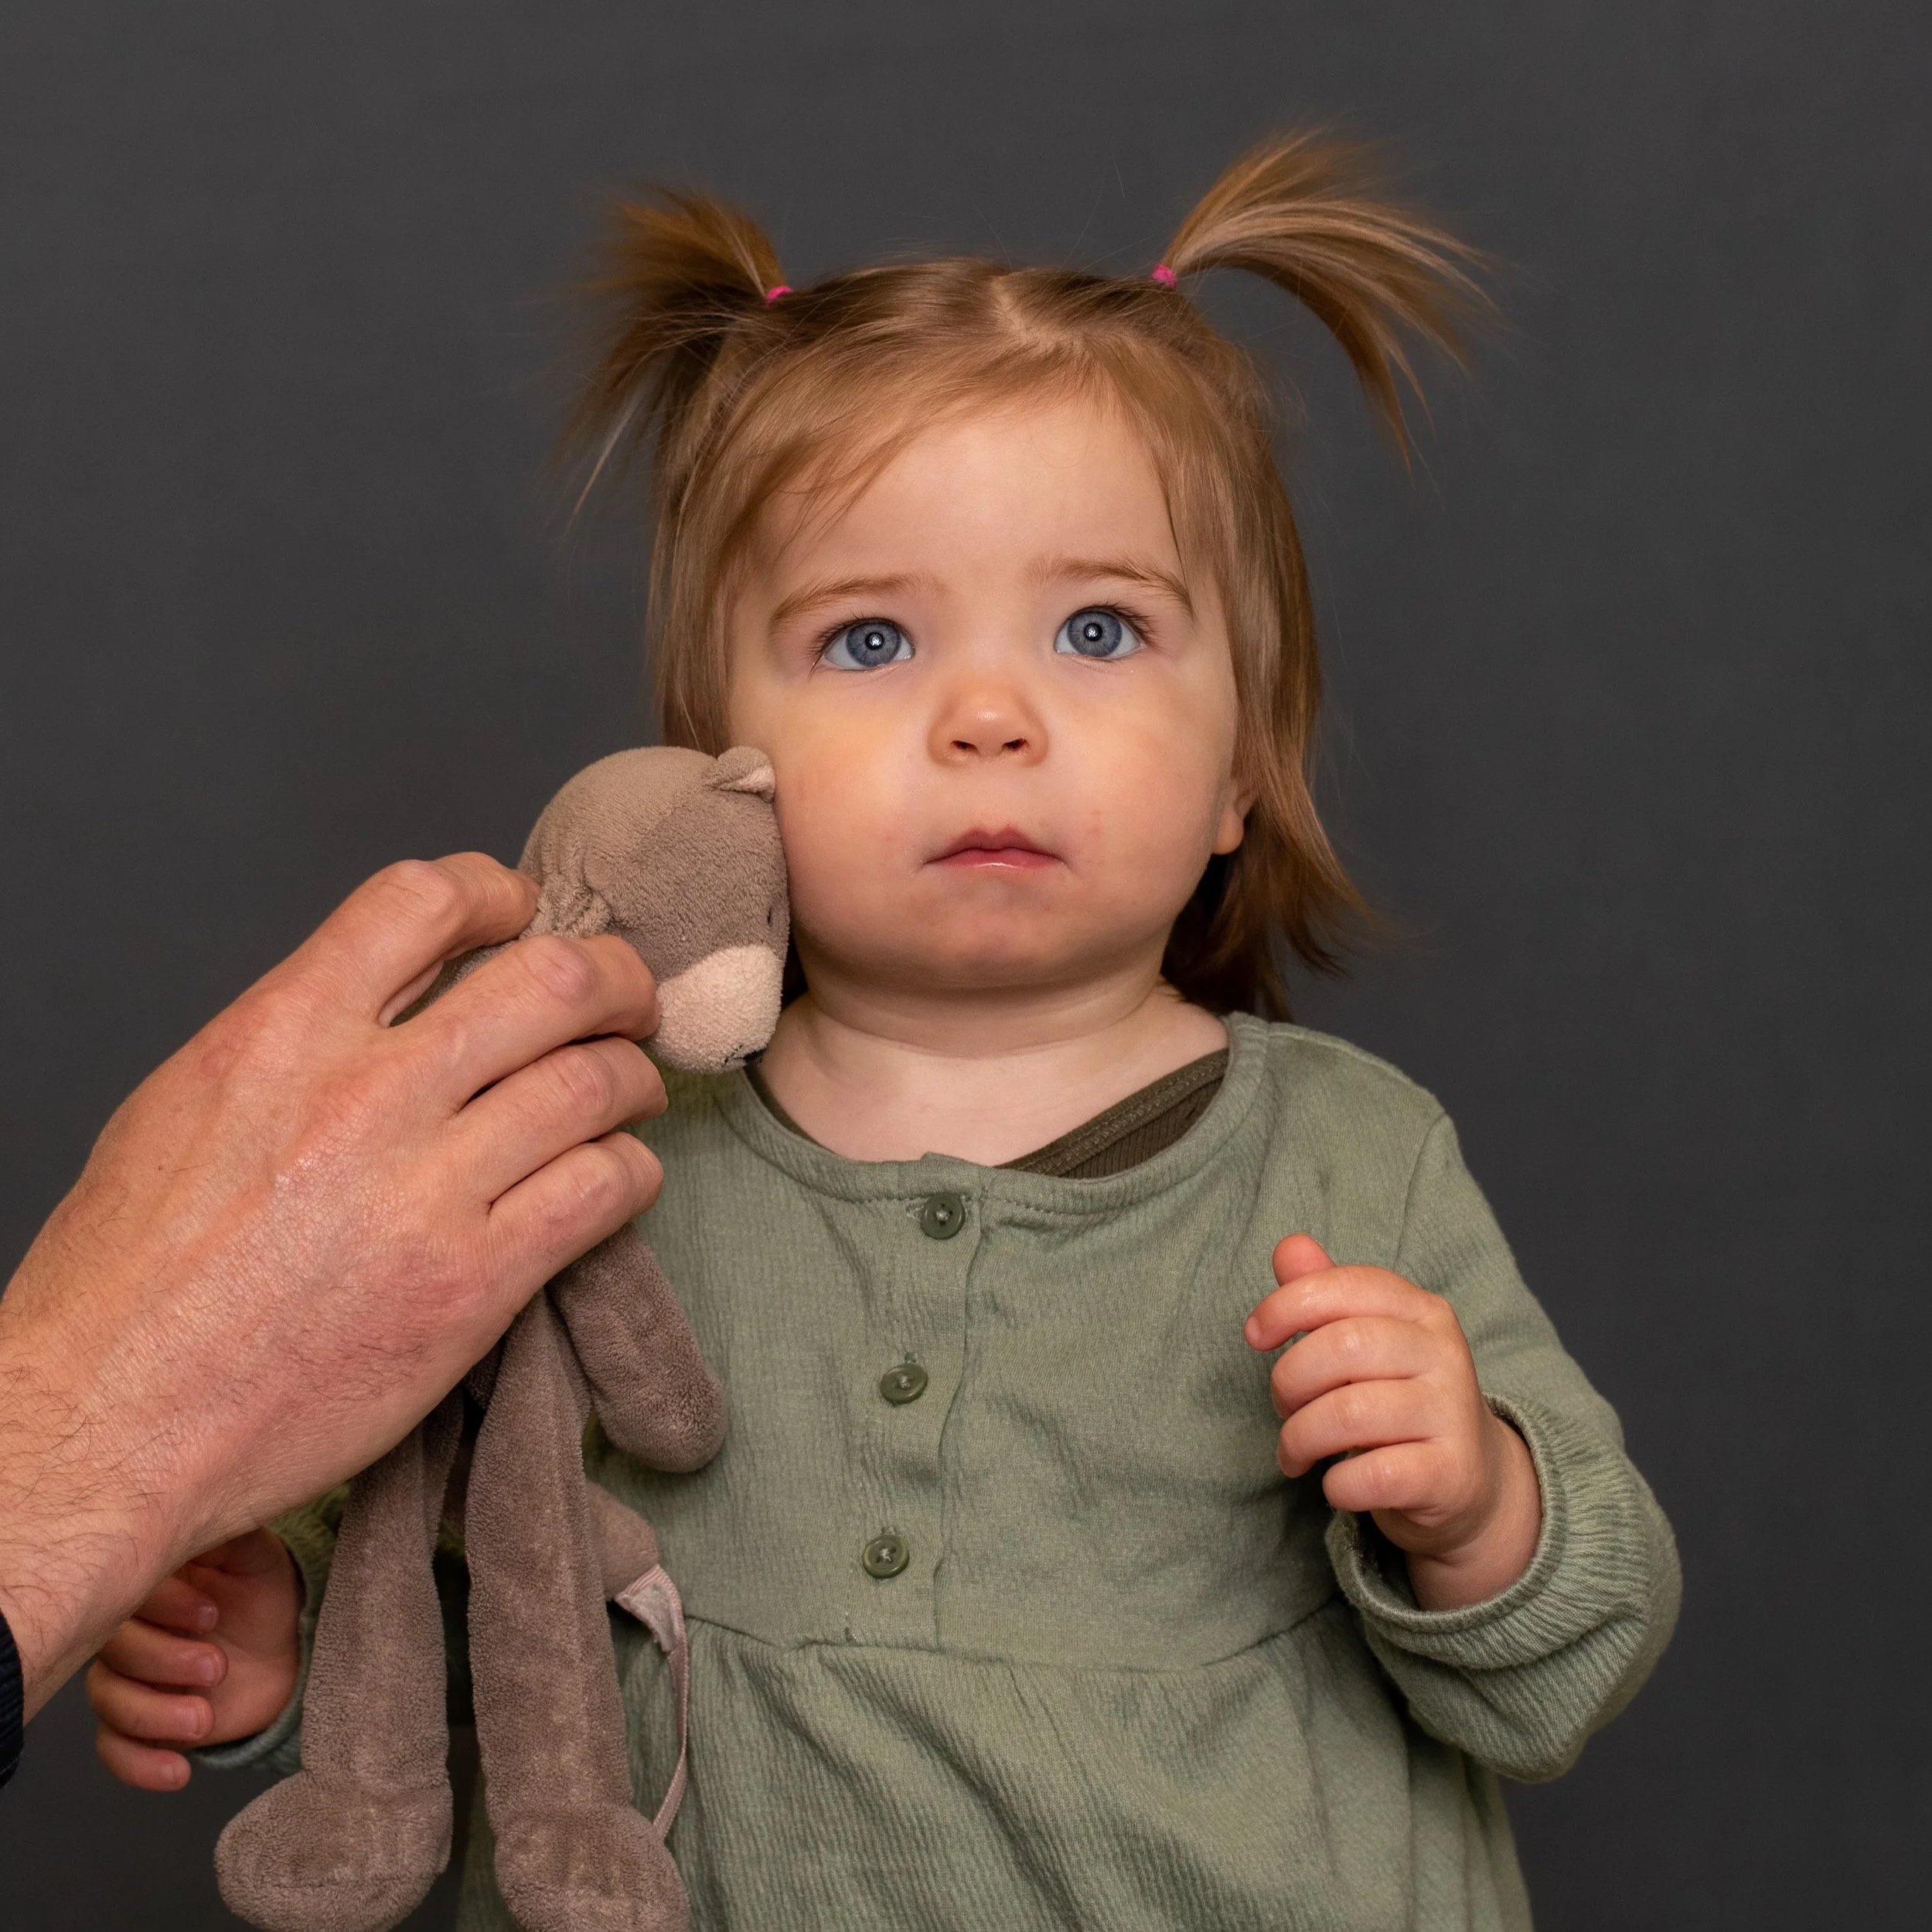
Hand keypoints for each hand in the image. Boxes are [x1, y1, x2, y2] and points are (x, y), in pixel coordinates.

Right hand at [0, 852, 664, 1715]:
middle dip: (614, 978)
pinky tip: (614, 1177)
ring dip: (634, 1077)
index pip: (425, 898)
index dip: (499, 893)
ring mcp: (426, 1189)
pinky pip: (602, 1188)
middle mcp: (363, 1094)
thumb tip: (396, 997)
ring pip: (595, 1081)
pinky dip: (630, 1170)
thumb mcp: (187, 1104)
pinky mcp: (473, 1283)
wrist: (104, 1425)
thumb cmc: (127, 1280)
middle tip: (627, 1001)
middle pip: (552, 977)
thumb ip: (299, 1036)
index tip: (524, 914)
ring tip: (631, 1091)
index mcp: (280, 1032)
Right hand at [87, 1531, 300, 1791]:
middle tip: (216, 1667)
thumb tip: (207, 1507)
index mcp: (153, 1585)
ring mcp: (132, 1679)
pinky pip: (117, 1751)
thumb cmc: (265, 1595)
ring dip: (154, 1715)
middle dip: (162, 1663)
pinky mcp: (144, 1725)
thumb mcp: (254, 1556)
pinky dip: (141, 1764)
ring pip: (109, 1702)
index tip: (212, 1614)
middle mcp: (132, 1631)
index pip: (128, 1595)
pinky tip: (179, 1769)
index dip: (163, 1609)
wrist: (290, 1648)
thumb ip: (228, 1532)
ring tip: (204, 1718)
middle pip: (112, 1652)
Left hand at [1244, 1235, 1541, 1609]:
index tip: (1255, 1336)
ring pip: (1350, 1414)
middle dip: (1290, 1380)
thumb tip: (1289, 1247)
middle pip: (1342, 1347)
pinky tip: (1335, 1484)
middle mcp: (1444, 1354)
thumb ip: (1326, 1294)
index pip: (1346, 1286)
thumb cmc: (1397, 1399)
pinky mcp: (1451, 1474)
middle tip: (1283, 1407)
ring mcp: (1452, 1414)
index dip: (1287, 1305)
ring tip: (1295, 1452)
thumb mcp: (1366, 1340)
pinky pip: (1373, 1475)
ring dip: (1301, 1438)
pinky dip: (1337, 1484)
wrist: (1468, 1480)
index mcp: (1422, 1310)